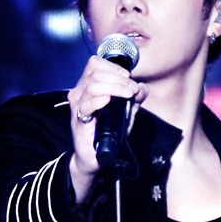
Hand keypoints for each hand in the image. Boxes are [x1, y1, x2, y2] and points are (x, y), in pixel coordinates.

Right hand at [66, 55, 146, 201]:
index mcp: (88, 86)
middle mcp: (79, 92)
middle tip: (132, 90)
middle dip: (118, 78)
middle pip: (95, 72)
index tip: (128, 78)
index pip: (94, 64)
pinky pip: (86, 104)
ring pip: (93, 86)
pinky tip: (109, 101)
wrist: (95, 157)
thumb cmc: (107, 133)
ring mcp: (77, 106)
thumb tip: (142, 88)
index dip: (113, 67)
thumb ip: (133, 99)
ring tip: (128, 95)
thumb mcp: (124, 113)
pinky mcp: (79, 120)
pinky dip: (99, 100)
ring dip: (114, 87)